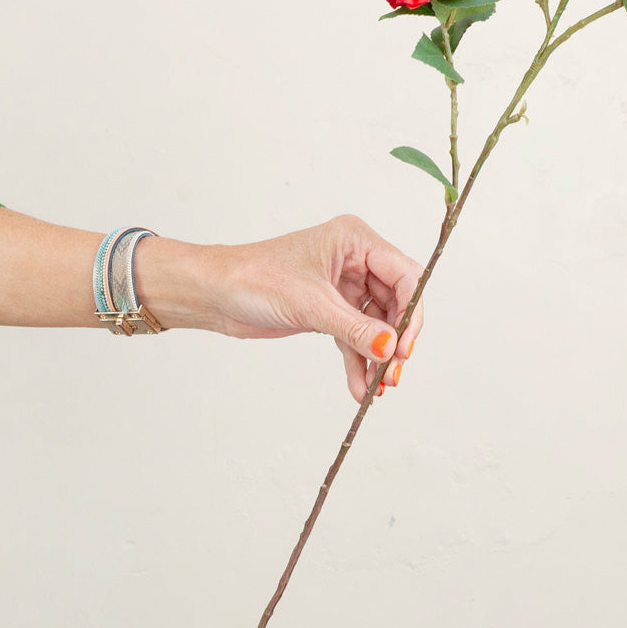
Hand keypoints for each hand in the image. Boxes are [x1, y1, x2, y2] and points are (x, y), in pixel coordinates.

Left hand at [208, 215, 423, 401]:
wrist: (216, 293)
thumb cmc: (254, 278)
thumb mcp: (311, 304)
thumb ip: (355, 328)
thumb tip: (390, 348)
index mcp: (355, 240)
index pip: (404, 275)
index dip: (410, 312)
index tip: (404, 347)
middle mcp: (355, 260)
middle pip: (395, 303)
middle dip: (394, 341)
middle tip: (393, 373)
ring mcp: (343, 285)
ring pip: (376, 325)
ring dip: (377, 357)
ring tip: (378, 387)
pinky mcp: (330, 309)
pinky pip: (355, 337)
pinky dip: (358, 361)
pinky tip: (360, 387)